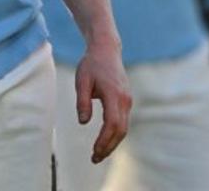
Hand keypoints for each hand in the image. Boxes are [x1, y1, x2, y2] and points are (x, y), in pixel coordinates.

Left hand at [74, 41, 131, 163]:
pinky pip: (123, 122)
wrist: (106, 50)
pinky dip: (115, 134)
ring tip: (98, 154)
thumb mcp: (81, 80)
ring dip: (112, 143)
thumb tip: (82, 122)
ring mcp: (127, 100)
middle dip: (108, 147)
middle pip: (120, 130)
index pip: (112, 123)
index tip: (94, 151)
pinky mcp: (126, 100)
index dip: (104, 140)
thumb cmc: (91, 64)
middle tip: (94, 158)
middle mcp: (124, 99)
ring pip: (123, 128)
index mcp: (113, 94)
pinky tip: (105, 141)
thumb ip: (82, 101)